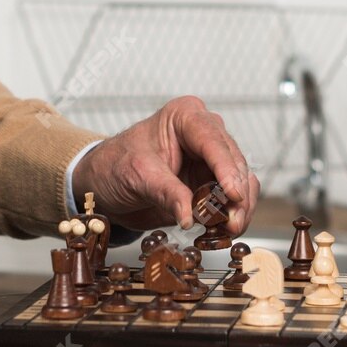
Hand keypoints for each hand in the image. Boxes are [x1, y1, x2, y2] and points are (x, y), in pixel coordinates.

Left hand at [70, 96, 257, 233]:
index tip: (232, 194)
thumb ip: (166, 193)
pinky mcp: (212, 183)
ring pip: (242, 181)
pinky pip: (233, 199)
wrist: (104, 185)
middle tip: (232, 222)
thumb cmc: (115, 166)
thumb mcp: (137, 175)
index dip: (227, 168)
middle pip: (234, 162)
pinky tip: (223, 230)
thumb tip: (189, 216)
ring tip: (228, 229)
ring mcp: (211, 159)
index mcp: (185, 116)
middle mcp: (204, 134)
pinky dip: (232, 215)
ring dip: (239, 208)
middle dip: (237, 194)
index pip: (213, 141)